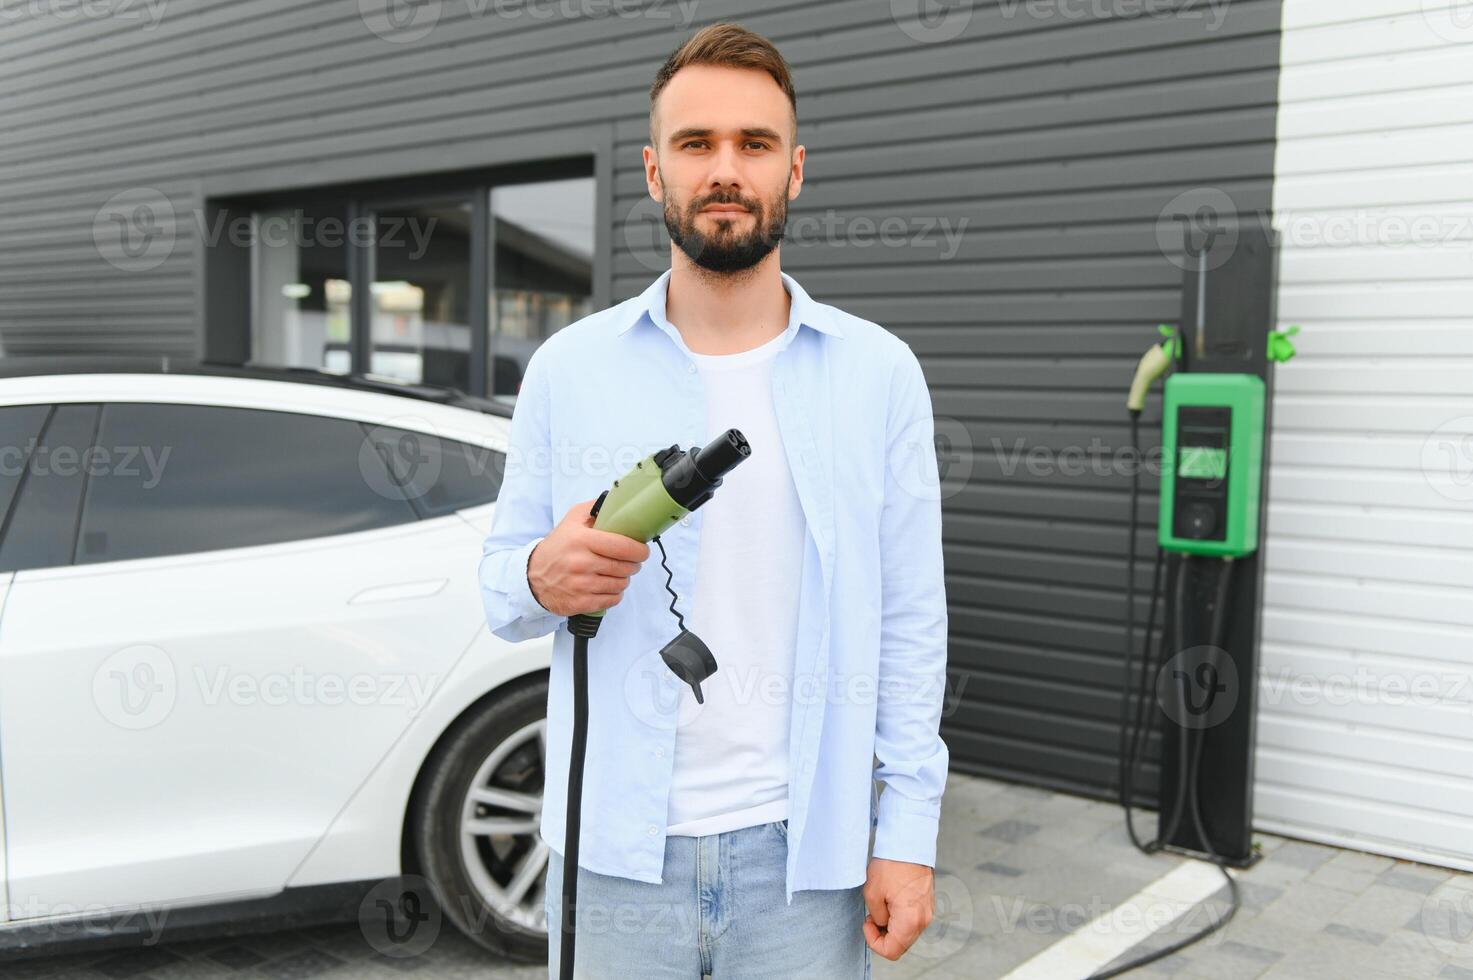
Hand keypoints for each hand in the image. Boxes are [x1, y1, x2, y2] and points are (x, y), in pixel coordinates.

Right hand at [527, 499, 649, 616]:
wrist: (533, 575)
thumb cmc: (558, 546)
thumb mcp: (572, 520)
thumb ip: (595, 508)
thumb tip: (619, 502)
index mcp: (581, 540)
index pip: (623, 547)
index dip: (640, 550)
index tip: (642, 550)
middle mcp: (580, 563)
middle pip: (625, 567)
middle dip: (634, 564)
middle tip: (630, 562)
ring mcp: (580, 585)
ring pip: (621, 584)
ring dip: (624, 579)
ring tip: (616, 573)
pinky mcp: (580, 603)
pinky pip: (612, 600)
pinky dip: (614, 594)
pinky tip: (607, 586)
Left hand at [862, 857, 933, 960]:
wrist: (909, 843)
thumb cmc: (891, 865)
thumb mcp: (872, 893)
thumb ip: (877, 917)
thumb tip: (881, 923)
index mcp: (910, 921)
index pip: (892, 951)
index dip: (874, 942)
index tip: (867, 923)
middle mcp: (923, 920)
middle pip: (901, 944)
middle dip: (882, 935)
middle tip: (871, 915)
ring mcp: (927, 911)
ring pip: (907, 933)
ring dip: (891, 926)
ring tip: (881, 905)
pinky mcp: (927, 903)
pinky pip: (912, 920)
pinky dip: (899, 918)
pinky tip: (890, 901)